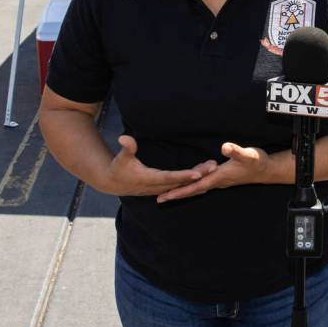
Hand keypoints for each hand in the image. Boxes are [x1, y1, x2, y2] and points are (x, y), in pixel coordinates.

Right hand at [98, 135, 216, 196]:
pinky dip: (192, 181)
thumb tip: (124, 138)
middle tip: (214, 167)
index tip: (198, 174)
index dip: (184, 176)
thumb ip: (126, 148)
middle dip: (198, 175)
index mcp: (150, 179)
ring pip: (183, 184)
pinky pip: (181, 185)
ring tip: (213, 167)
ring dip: (199, 177)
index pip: (171, 178)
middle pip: (182, 181)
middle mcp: (158, 186)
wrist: (114, 183)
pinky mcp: (163, 187)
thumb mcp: (121, 158)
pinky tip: (203, 174)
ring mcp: (161, 188)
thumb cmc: (118, 169)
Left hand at [156, 142, 269, 202]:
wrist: (267, 170)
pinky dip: (192, 186)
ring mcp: (219, 181)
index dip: (179, 191)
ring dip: (183, 191)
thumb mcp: (247, 154)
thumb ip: (236, 151)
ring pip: (197, 189)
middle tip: (159, 199)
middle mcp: (217, 182)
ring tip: (168, 193)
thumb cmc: (257, 161)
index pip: (195, 187)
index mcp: (218, 177)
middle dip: (176, 195)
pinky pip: (202, 185)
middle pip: (192, 191)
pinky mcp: (221, 178)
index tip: (165, 196)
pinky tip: (187, 185)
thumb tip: (224, 147)